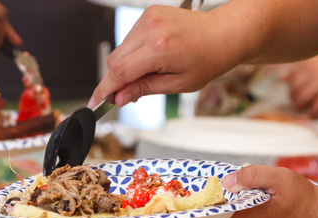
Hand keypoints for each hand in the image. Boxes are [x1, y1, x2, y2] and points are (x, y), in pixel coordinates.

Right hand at [89, 5, 232, 107]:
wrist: (222, 35)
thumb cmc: (207, 60)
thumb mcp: (177, 84)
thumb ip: (144, 89)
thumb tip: (119, 98)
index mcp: (160, 48)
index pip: (119, 72)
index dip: (104, 90)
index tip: (95, 103)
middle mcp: (151, 29)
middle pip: (114, 61)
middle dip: (117, 80)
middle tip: (129, 94)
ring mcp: (148, 18)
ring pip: (120, 50)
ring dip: (126, 66)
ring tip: (150, 72)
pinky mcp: (148, 14)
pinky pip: (129, 39)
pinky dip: (134, 52)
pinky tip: (152, 57)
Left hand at [284, 45, 317, 115]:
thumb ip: (303, 67)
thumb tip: (282, 78)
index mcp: (308, 62)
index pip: (291, 79)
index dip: (292, 89)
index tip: (296, 93)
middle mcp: (312, 71)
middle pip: (294, 91)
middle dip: (295, 100)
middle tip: (299, 104)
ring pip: (302, 100)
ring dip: (303, 108)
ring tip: (306, 109)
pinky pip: (317, 107)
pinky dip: (314, 112)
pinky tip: (316, 113)